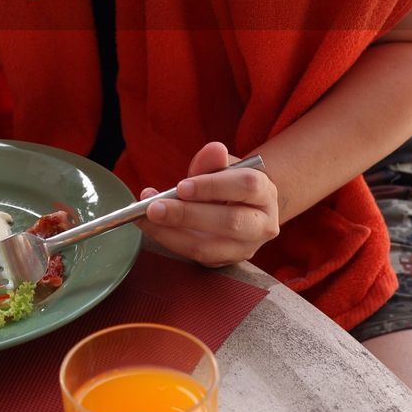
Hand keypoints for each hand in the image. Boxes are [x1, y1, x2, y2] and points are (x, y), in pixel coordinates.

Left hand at [139, 141, 279, 266]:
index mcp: (265, 193)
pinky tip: (152, 227)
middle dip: (187, 215)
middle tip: (154, 207)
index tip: (181, 186)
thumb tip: (213, 150)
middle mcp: (262, 225)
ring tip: (146, 218)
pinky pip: (195, 257)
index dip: (212, 186)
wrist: (242, 208)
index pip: (246, 187)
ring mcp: (245, 248)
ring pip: (210, 248)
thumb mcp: (225, 167)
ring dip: (172, 234)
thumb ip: (214, 161)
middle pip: (230, 223)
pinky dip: (170, 241)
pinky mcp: (224, 262)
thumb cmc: (230, 184)